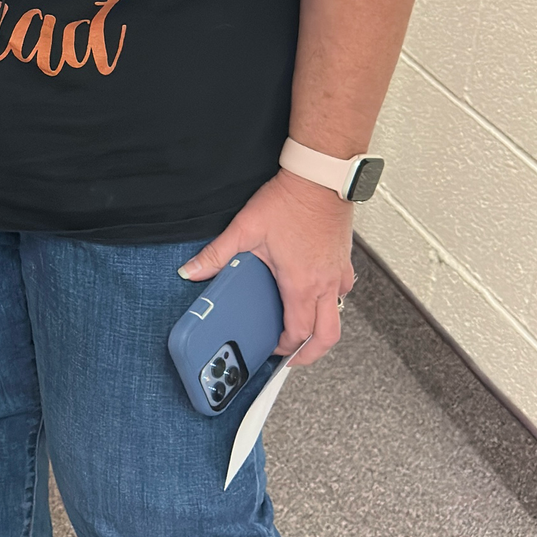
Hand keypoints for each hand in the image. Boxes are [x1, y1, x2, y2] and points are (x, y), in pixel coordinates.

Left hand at [178, 168, 354, 362]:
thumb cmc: (291, 201)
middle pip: (328, 336)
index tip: (271, 348)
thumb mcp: (245, 229)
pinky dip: (330, 302)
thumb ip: (216, 254)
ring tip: (303, 330)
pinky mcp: (344, 260)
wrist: (319, 177)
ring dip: (322, 328)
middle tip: (294, 359)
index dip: (284, 348)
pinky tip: (313, 293)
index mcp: (301, 284)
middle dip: (311, 354)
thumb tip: (192, 270)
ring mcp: (339, 273)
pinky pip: (342, 292)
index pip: (298, 332)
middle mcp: (326, 284)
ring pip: (338, 315)